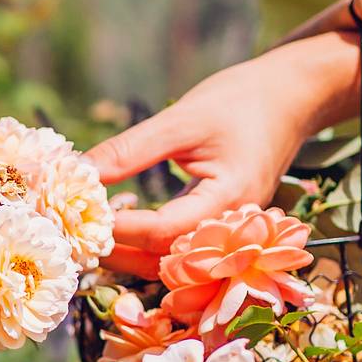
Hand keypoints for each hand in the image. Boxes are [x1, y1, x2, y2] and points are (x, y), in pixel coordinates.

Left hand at [84, 50, 325, 275]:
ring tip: (89, 228)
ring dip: (128, 253)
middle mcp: (232, 229)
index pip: (162, 231)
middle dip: (115, 250)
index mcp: (229, 200)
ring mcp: (229, 233)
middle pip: (165, 261)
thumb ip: (130, 151)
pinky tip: (121, 219)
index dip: (116, 226)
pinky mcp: (222, 228)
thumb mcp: (181, 120)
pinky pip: (180, 250)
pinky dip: (146, 243)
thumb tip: (79, 173)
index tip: (75, 211)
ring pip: (171, 264)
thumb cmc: (241, 101)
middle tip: (71, 230)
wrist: (291, 97)